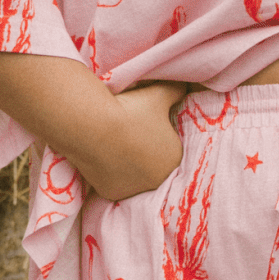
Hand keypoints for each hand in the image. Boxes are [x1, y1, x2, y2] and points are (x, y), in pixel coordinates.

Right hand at [86, 80, 188, 200]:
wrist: (94, 125)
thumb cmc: (132, 109)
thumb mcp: (160, 93)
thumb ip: (176, 91)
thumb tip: (184, 86)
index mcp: (174, 158)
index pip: (169, 149)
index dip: (157, 136)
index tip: (144, 126)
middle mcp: (158, 180)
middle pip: (152, 166)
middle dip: (144, 154)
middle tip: (128, 135)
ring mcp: (134, 190)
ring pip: (133, 177)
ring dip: (127, 165)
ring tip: (114, 145)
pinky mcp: (112, 194)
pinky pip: (113, 182)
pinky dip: (109, 172)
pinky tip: (103, 156)